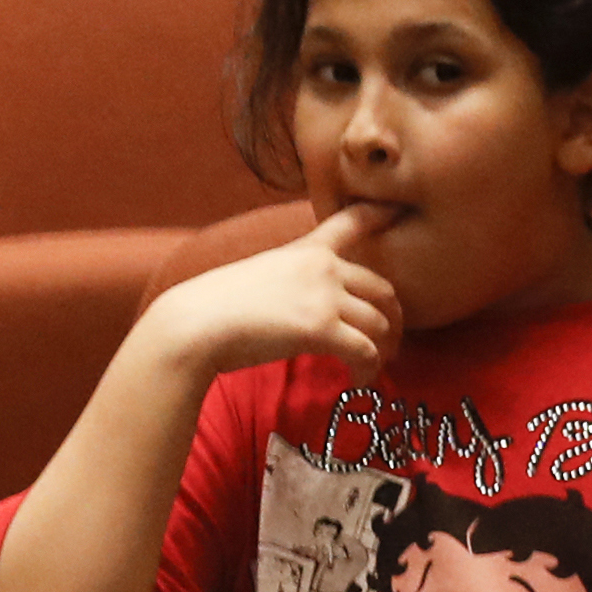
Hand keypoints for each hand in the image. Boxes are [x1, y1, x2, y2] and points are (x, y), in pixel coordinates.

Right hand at [143, 202, 405, 384]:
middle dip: (392, 318)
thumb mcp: (254, 278)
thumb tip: (293, 307)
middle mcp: (323, 268)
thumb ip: (284, 283)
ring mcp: (325, 298)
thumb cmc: (209, 307)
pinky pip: (365, 352)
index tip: (397, 210)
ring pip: (379, 324)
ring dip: (382, 350)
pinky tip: (358, 381)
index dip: (380, 214)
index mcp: (305, 251)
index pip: (351, 223)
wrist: (193, 325)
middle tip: (388, 341)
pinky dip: (368, 370)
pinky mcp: (323, 330)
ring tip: (371, 368)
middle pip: (382, 290)